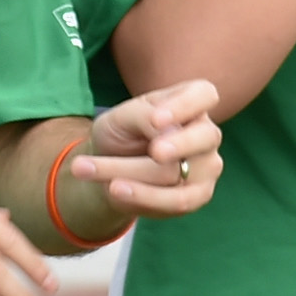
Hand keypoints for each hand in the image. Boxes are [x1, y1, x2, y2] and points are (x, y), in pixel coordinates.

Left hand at [67, 79, 222, 215]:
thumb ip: (142, 115)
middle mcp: (205, 134)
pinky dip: (142, 196)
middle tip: (156, 152)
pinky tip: (114, 189)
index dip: (184, 106)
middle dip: (180, 145)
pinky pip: (177, 200)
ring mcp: (207, 166)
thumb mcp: (120, 118)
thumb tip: (164, 129)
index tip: (156, 119)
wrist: (109, 172)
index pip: (203, 94)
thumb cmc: (121, 134)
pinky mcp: (197, 195)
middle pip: (206, 136)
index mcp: (191, 103)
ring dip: (129, 172)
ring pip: (176, 172)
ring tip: (88, 169)